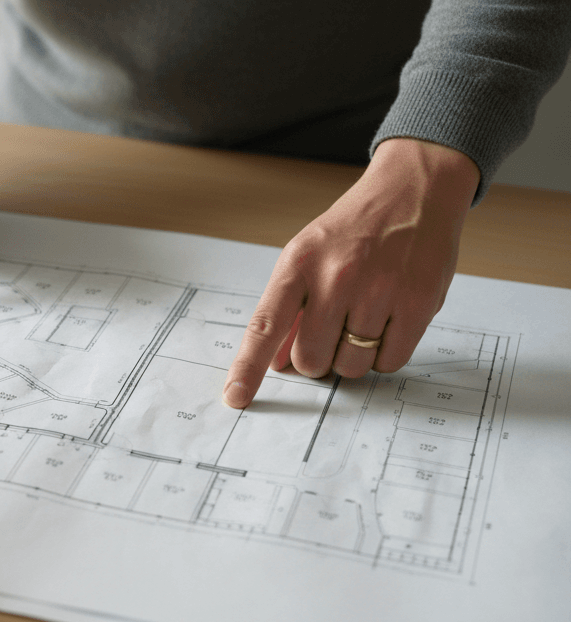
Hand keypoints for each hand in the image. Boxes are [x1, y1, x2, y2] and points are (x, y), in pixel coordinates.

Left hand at [222, 138, 480, 407]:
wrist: (414, 189)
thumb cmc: (353, 228)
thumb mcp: (307, 254)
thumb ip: (289, 308)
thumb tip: (276, 364)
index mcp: (299, 264)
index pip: (265, 327)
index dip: (248, 369)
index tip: (235, 398)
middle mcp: (337, 276)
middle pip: (311, 359)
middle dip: (315, 359)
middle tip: (328, 334)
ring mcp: (380, 290)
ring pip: (351, 365)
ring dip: (351, 357)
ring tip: (360, 322)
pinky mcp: (419, 302)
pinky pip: (389, 361)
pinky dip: (383, 355)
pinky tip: (386, 325)